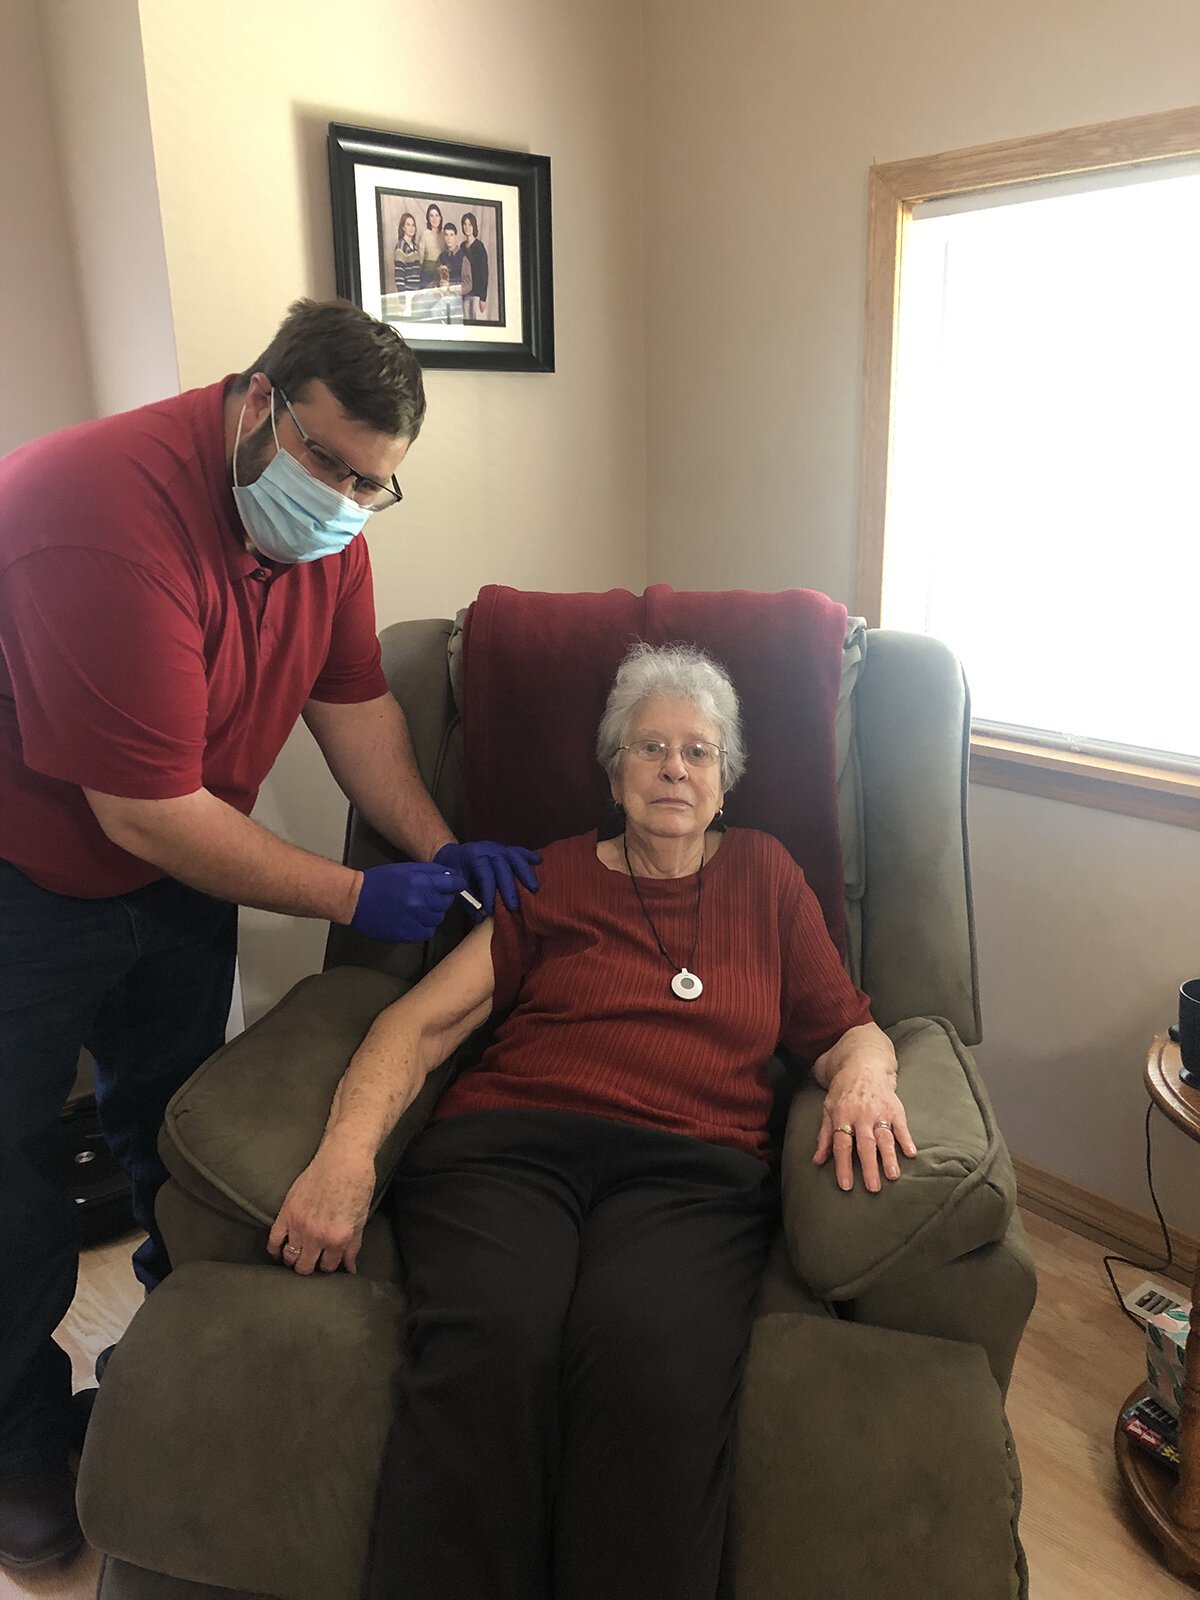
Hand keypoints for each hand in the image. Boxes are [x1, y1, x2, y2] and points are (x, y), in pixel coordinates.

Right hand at [267, 1144, 376, 1274]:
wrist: (343, 1158)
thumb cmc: (357, 1185)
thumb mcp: (360, 1219)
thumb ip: (352, 1247)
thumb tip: (349, 1267)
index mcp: (337, 1238)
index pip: (328, 1267)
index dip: (330, 1266)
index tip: (329, 1262)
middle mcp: (316, 1236)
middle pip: (305, 1267)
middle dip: (311, 1267)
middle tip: (314, 1261)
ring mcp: (298, 1224)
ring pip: (289, 1257)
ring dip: (294, 1259)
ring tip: (299, 1256)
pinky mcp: (286, 1212)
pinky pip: (273, 1240)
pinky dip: (274, 1249)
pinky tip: (279, 1252)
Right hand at [351, 862, 466, 941]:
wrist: (356, 899)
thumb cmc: (380, 881)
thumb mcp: (406, 869)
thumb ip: (431, 872)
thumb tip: (452, 876)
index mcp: (420, 881)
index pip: (454, 884)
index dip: (456, 885)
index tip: (455, 886)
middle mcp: (419, 901)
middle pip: (447, 902)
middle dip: (441, 898)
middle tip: (427, 896)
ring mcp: (414, 919)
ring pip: (439, 918)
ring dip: (432, 913)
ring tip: (416, 907)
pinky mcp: (408, 934)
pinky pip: (428, 931)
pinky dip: (424, 926)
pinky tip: (413, 919)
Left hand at [434, 841, 540, 917]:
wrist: (452, 853)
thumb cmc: (455, 871)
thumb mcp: (456, 885)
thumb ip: (468, 901)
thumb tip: (481, 918)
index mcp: (473, 857)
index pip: (485, 874)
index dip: (489, 892)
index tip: (492, 909)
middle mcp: (487, 849)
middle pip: (502, 867)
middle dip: (509, 888)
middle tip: (514, 907)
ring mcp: (498, 847)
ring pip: (514, 857)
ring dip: (525, 873)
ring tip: (534, 888)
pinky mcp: (504, 849)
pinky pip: (518, 851)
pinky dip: (529, 856)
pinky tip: (539, 861)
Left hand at [812, 1061, 916, 1192]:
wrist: (864, 1064)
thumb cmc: (843, 1091)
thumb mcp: (829, 1109)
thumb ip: (825, 1136)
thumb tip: (817, 1160)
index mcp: (842, 1116)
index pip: (841, 1144)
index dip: (842, 1165)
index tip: (846, 1185)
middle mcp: (861, 1115)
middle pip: (865, 1144)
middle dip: (869, 1166)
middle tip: (872, 1187)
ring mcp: (880, 1111)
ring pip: (884, 1137)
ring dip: (889, 1157)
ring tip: (893, 1175)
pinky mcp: (895, 1108)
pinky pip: (902, 1126)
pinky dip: (906, 1139)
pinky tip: (911, 1153)